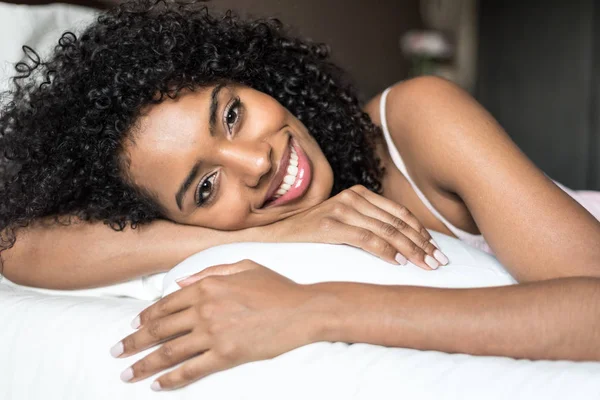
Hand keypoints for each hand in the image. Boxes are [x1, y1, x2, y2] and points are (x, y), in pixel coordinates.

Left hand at [110, 260, 325, 390]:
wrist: (302, 310)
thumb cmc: (276, 287)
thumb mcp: (244, 266)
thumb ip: (209, 271)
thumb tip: (180, 283)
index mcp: (207, 285)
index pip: (166, 304)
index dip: (145, 317)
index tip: (132, 325)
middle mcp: (204, 308)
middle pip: (159, 329)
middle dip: (133, 342)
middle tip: (116, 352)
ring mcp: (214, 333)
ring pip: (169, 351)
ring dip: (144, 364)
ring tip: (126, 373)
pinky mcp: (226, 355)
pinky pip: (191, 369)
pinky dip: (171, 379)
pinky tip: (157, 385)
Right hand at [265, 184, 447, 269]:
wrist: (277, 232)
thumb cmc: (314, 231)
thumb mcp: (344, 220)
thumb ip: (369, 223)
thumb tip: (403, 243)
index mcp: (360, 194)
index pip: (399, 213)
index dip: (421, 232)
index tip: (436, 249)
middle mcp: (353, 198)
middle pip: (397, 222)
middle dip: (421, 243)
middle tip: (439, 261)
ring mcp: (341, 210)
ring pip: (386, 231)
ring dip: (410, 250)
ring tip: (426, 265)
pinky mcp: (330, 225)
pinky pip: (366, 239)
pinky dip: (385, 251)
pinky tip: (399, 263)